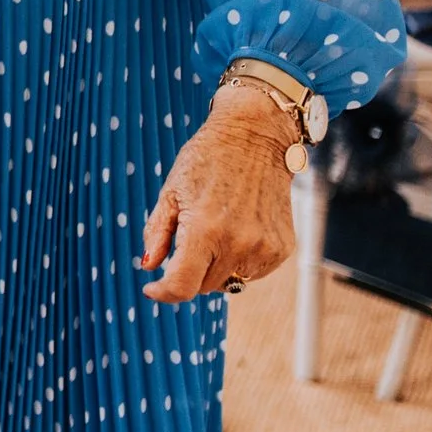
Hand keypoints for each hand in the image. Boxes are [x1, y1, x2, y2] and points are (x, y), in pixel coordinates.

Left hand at [138, 84, 299, 301]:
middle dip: (188, 272)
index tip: (152, 289)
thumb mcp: (171, 192)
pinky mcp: (282, 249)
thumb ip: (157, 233)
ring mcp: (264, 248)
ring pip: (229, 282)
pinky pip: (253, 272)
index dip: (163, 292)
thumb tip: (149, 266)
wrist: (256, 138)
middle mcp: (238, 244)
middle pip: (203, 286)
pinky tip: (237, 229)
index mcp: (206, 230)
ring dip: (215, 268)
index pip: (183, 285)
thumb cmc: (206, 161)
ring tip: (215, 229)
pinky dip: (239, 261)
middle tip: (187, 240)